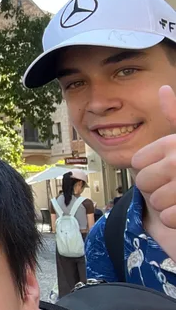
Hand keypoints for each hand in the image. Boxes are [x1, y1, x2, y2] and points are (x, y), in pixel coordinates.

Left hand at [132, 85, 175, 227]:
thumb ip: (175, 116)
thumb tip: (163, 88)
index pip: (138, 162)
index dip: (150, 170)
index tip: (171, 168)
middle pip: (142, 181)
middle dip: (156, 189)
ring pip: (155, 200)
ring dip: (167, 205)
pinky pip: (168, 217)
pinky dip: (175, 220)